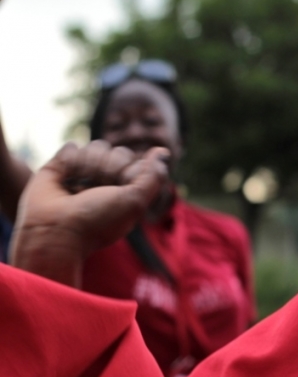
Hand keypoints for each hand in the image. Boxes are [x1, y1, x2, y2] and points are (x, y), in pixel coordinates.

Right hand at [11, 141, 168, 286]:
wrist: (57, 230)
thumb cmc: (98, 220)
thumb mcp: (135, 201)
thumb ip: (153, 176)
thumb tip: (162, 151)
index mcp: (126, 190)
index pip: (138, 162)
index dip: (131, 171)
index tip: (121, 189)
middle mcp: (106, 181)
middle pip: (119, 151)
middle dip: (110, 168)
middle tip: (98, 189)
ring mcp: (84, 172)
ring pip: (97, 146)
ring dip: (90, 165)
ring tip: (78, 187)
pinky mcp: (61, 166)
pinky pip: (73, 147)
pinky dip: (69, 162)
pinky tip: (64, 179)